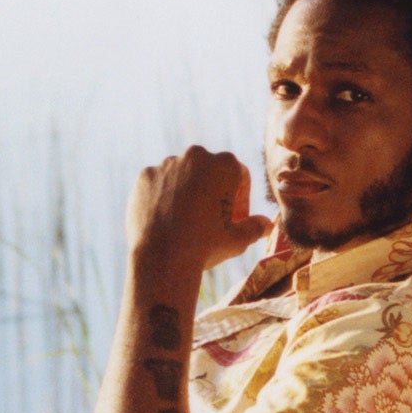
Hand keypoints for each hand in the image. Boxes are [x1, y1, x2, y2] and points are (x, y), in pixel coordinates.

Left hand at [124, 146, 273, 278]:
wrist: (163, 257)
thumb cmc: (206, 247)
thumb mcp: (239, 239)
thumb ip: (256, 227)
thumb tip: (266, 224)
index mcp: (226, 164)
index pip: (238, 177)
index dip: (239, 200)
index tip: (233, 220)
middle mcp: (197, 155)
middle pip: (209, 172)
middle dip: (212, 191)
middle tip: (209, 220)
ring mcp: (168, 163)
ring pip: (182, 175)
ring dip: (186, 192)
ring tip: (184, 222)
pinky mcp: (145, 175)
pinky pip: (158, 183)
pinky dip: (162, 197)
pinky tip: (165, 219)